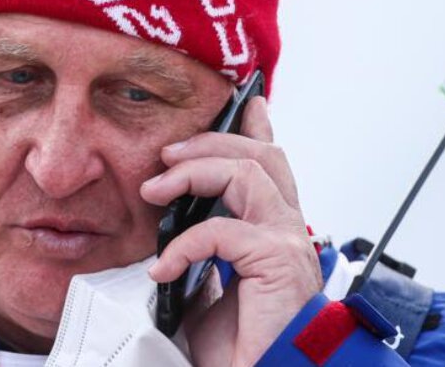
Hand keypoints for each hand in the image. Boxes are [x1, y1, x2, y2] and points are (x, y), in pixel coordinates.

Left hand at [140, 96, 323, 366]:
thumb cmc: (241, 350)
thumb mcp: (209, 292)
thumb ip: (202, 257)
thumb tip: (168, 239)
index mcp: (275, 233)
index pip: (271, 166)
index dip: (259, 129)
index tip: (246, 103)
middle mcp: (289, 232)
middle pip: (260, 157)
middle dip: (210, 143)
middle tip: (166, 155)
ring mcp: (288, 244)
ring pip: (247, 174)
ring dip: (193, 173)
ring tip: (155, 192)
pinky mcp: (279, 262)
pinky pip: (223, 230)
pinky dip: (184, 243)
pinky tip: (164, 268)